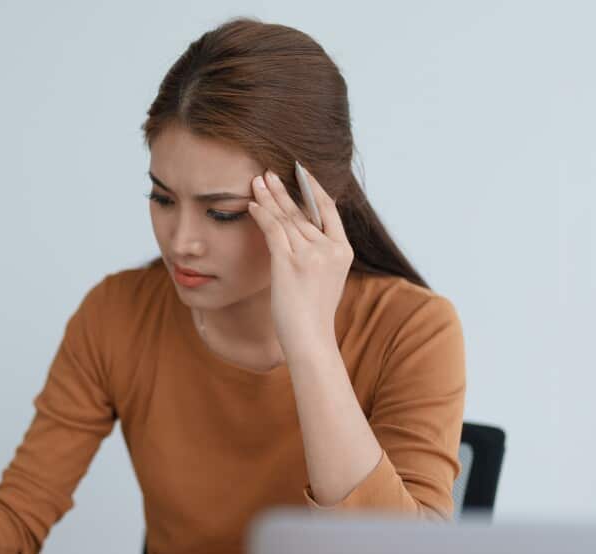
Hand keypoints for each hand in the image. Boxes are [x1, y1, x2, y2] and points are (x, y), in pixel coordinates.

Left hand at [247, 166, 352, 354]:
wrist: (310, 340)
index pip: (328, 210)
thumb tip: (301, 237)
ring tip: (256, 181)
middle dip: (283, 190)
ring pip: (286, 218)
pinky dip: (261, 215)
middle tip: (268, 172)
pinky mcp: (290, 263)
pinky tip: (252, 204)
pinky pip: (273, 230)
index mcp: (343, 251)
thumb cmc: (313, 316)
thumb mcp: (325, 280)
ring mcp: (311, 255)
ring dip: (269, 197)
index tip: (301, 172)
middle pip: (303, 212)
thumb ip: (319, 256)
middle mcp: (330, 249)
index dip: (313, 189)